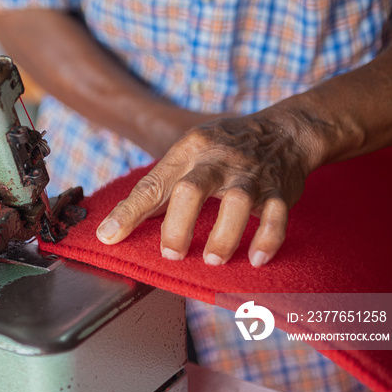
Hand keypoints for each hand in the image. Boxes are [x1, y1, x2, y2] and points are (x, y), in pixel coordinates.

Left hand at [96, 106, 321, 266]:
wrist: (283, 131)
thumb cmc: (222, 150)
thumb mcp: (187, 156)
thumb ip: (155, 190)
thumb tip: (113, 228)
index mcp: (188, 151)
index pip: (153, 184)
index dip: (129, 212)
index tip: (108, 237)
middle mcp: (218, 160)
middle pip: (192, 189)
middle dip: (178, 224)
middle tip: (171, 254)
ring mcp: (250, 175)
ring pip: (238, 203)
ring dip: (225, 236)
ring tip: (213, 260)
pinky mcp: (279, 190)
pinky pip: (276, 216)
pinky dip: (267, 238)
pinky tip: (255, 259)